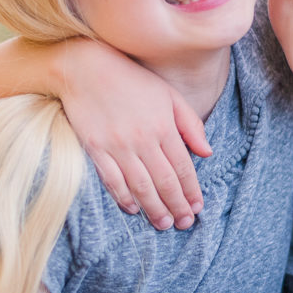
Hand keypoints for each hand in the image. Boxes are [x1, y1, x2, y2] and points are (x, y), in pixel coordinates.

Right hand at [55, 38, 211, 229]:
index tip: (198, 207)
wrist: (86, 68)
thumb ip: (190, 124)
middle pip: (164, 181)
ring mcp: (117, 146)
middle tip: (184, 223)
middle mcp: (142, 139)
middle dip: (177, 206)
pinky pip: (112, 180)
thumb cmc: (132, 79)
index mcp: (163, 126)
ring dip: (155, 209)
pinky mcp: (95, 149)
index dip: (191, 190)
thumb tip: (206, 153)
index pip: (182, 167)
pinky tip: (134, 209)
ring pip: (140, 186)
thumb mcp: (168, 95)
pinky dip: (124, 198)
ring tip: (164, 224)